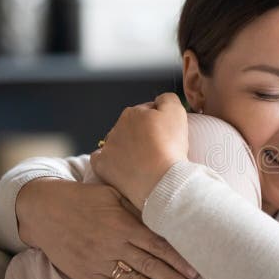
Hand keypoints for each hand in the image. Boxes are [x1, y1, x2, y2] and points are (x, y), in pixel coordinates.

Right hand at [17, 177, 197, 278]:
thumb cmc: (84, 199)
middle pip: (149, 266)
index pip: (157, 245)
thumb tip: (165, 215)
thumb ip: (137, 208)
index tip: (193, 271)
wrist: (44, 211)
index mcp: (123, 224)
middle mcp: (112, 245)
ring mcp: (98, 262)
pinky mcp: (86, 274)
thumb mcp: (112, 195)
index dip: (176, 259)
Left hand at [91, 93, 188, 209]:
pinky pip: (101, 159)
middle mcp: (116, 126)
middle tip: (160, 148)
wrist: (160, 179)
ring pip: (118, 142)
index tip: (168, 134)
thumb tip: (160, 100)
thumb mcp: (177, 112)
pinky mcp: (102, 166)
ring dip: (128, 148)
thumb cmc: (170, 147)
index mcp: (133, 112)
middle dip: (143, 134)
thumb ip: (167, 99)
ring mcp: (108, 147)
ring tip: (145, 161)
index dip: (160, 122)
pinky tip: (123, 167)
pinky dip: (111, 162)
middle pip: (132, 127)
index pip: (147, 112)